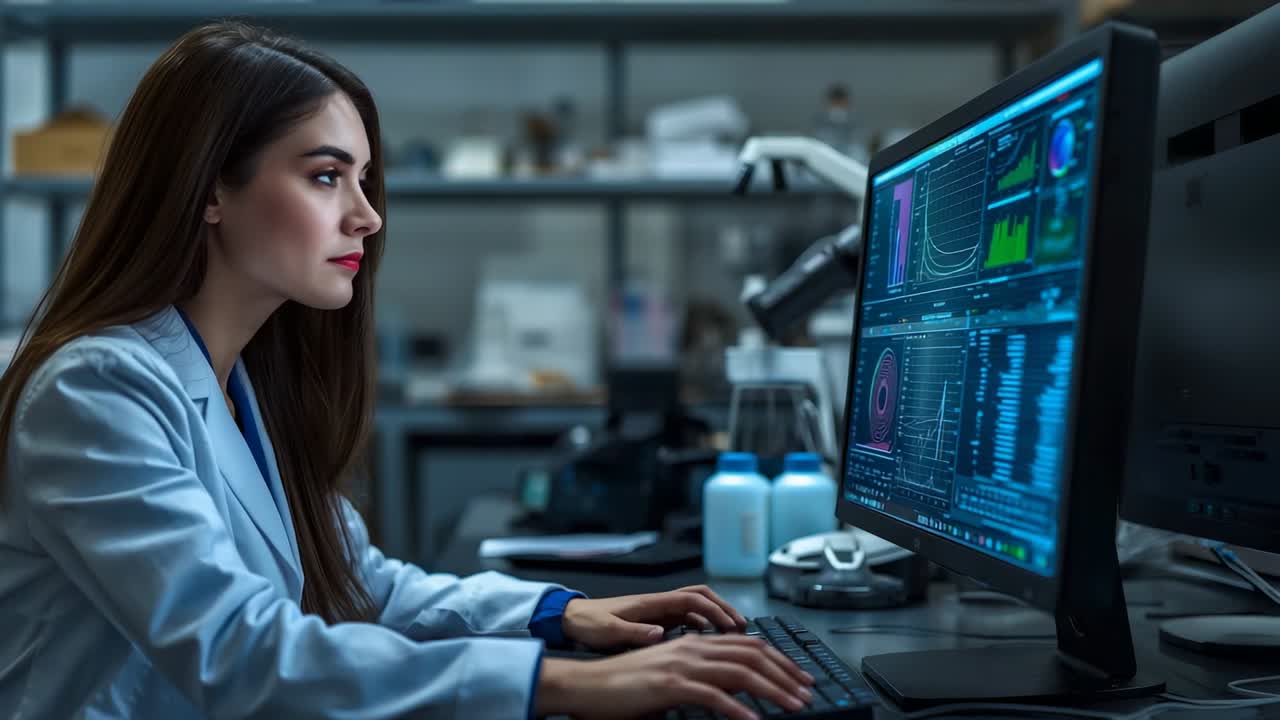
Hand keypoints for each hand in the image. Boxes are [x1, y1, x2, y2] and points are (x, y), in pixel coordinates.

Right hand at [535, 634, 815, 719]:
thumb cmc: (625, 685)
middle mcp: (693, 647)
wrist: (588, 685)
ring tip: (794, 706)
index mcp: (694, 643)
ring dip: (774, 690)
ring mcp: (683, 664)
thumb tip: (733, 691)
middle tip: (807, 691)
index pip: (749, 644)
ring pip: (741, 672)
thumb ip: (701, 676)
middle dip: (786, 673)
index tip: (799, 676)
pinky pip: (715, 696)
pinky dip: (740, 710)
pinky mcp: (671, 685)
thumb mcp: (670, 675)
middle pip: (752, 654)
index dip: (779, 659)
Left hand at [561, 585, 747, 649]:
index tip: (729, 625)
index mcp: (650, 603)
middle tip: (740, 626)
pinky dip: (701, 626)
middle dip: (723, 608)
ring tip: (732, 633)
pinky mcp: (654, 621)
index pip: (691, 600)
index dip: (714, 611)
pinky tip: (707, 639)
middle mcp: (657, 603)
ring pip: (695, 607)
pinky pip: (685, 619)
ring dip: (715, 616)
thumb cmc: (588, 623)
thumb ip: (634, 633)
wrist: (571, 619)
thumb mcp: (608, 631)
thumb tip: (659, 636)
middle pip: (700, 597)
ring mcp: (657, 611)